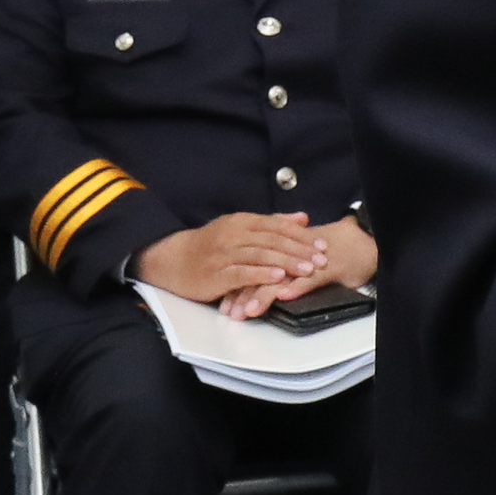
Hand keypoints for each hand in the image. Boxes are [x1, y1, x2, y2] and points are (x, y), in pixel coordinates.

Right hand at [135, 212, 328, 307]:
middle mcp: (232, 235)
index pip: (277, 226)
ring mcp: (223, 255)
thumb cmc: (212, 244)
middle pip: (271, 241)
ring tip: (307, 269)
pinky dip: (261, 274)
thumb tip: (302, 218)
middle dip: (299, 250)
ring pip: (259, 256)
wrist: (173, 260)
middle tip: (321, 260)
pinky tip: (277, 277)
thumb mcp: (240, 227)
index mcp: (241, 221)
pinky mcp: (214, 275)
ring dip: (286, 262)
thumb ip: (272, 223)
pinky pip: (241, 274)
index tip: (322, 245)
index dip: (301, 235)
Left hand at [222, 213, 379, 320]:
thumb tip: (254, 287)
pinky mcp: (330, 267)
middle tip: (231, 313)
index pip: (253, 268)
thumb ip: (279, 267)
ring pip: (282, 277)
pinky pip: (311, 278)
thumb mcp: (301, 258)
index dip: (237, 286)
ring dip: (264, 295)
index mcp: (283, 250)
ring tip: (251, 311)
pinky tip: (285, 297)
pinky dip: (298, 286)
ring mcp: (311, 260)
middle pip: (262, 274)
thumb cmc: (333, 251)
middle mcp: (293, 254)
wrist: (364, 239)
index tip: (225, 306)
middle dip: (244, 295)